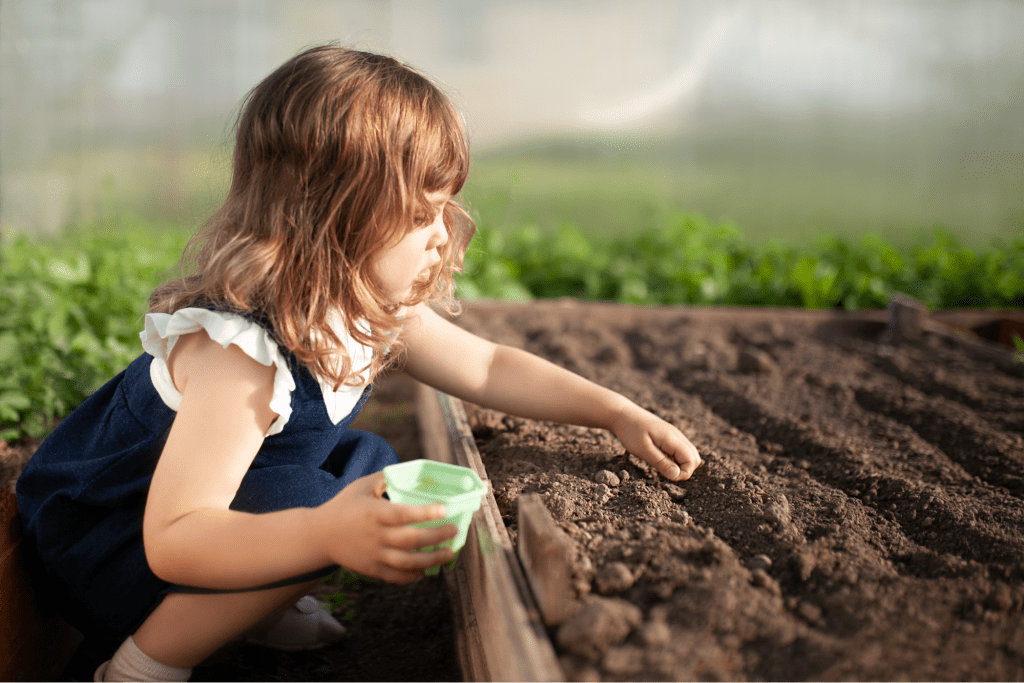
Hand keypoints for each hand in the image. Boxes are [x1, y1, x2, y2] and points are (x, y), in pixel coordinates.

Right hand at [317, 472, 457, 583]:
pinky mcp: (372, 570)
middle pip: (412, 540)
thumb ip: (384, 478)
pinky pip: (397, 577)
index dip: (426, 513)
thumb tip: (405, 471)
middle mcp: (376, 536)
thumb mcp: (361, 486)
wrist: (319, 536)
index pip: (404, 514)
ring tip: (448, 553)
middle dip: (438, 536)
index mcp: (374, 513)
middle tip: (454, 530)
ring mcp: (374, 556)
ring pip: (409, 563)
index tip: (444, 510)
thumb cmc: (343, 506)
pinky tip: (426, 568)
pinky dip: (414, 575)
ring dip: (432, 559)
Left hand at [610, 402, 701, 480]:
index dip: (683, 473)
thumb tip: (677, 475)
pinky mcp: (669, 435)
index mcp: (672, 438)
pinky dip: (675, 458)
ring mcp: (674, 434)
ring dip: (680, 464)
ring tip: (661, 464)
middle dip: (684, 470)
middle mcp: (677, 435)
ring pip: (689, 454)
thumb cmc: (630, 431)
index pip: (692, 461)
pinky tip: (660, 457)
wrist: (622, 413)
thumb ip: (660, 463)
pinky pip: (680, 450)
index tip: (666, 475)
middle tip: (664, 471)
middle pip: (695, 458)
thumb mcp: (643, 450)